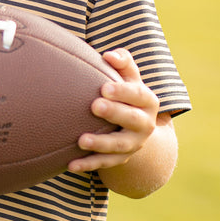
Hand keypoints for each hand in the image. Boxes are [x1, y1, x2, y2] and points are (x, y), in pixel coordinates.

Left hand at [68, 48, 159, 173]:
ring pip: (119, 145)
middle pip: (132, 120)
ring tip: (81, 140)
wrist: (134, 125)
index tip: (104, 87)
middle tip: (94, 106)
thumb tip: (108, 55)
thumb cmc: (124, 92)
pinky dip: (88, 164)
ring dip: (100, 143)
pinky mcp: (120, 159)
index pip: (138, 95)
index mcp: (148, 101)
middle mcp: (145, 124)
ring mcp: (134, 144)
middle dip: (114, 113)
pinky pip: (105, 164)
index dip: (123, 91)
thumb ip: (122, 62)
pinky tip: (71, 165)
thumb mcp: (128, 76)